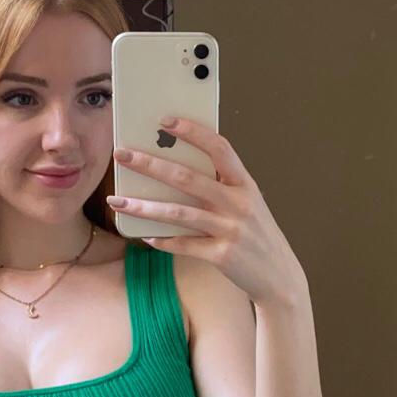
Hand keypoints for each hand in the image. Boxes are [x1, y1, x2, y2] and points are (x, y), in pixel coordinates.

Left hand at [108, 116, 305, 308]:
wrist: (280, 276)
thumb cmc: (255, 234)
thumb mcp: (247, 203)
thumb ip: (221, 186)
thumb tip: (175, 169)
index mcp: (245, 184)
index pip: (219, 148)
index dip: (193, 132)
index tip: (165, 120)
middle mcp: (239, 204)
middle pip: (188, 178)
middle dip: (150, 164)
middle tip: (122, 154)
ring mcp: (231, 230)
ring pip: (178, 213)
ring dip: (143, 206)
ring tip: (116, 201)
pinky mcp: (222, 256)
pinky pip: (184, 245)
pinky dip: (162, 240)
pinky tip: (144, 236)